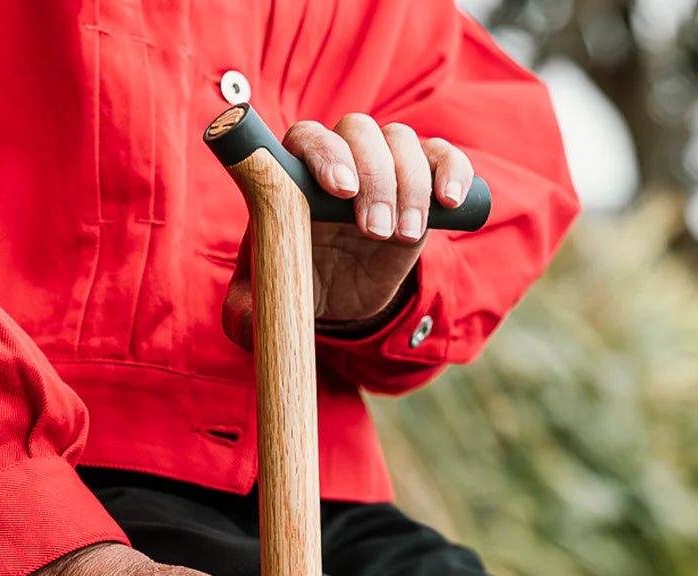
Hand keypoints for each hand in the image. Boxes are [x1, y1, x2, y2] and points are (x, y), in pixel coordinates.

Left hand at [223, 114, 474, 346]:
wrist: (341, 295)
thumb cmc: (300, 282)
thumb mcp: (266, 300)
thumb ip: (246, 309)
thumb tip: (246, 322)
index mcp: (297, 172)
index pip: (308, 138)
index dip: (325, 155)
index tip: (340, 191)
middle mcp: (341, 156)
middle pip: (360, 131)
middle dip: (373, 177)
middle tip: (375, 231)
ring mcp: (383, 164)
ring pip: (402, 141)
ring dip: (409, 185)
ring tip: (404, 235)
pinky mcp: (422, 182)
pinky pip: (442, 156)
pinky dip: (451, 170)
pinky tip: (450, 202)